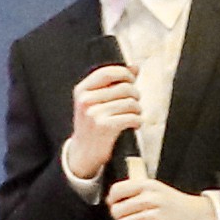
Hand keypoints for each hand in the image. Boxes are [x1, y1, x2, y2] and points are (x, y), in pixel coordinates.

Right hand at [67, 63, 144, 187]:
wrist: (83, 153)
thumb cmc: (92, 124)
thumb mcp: (94, 101)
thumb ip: (112, 83)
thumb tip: (135, 67)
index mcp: (82, 91)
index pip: (107, 72)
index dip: (124, 74)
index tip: (132, 79)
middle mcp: (86, 100)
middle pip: (124, 87)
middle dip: (135, 95)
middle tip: (133, 104)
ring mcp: (95, 114)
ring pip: (131, 103)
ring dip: (138, 110)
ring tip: (133, 115)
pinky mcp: (105, 127)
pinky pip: (132, 117)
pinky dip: (137, 121)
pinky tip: (133, 125)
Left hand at [107, 174, 219, 219]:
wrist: (203, 216)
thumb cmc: (180, 205)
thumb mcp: (159, 189)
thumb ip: (139, 192)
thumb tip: (114, 201)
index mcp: (148, 185)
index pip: (117, 190)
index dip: (112, 201)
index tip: (115, 206)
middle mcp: (150, 198)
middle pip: (116, 210)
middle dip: (119, 219)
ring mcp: (154, 214)